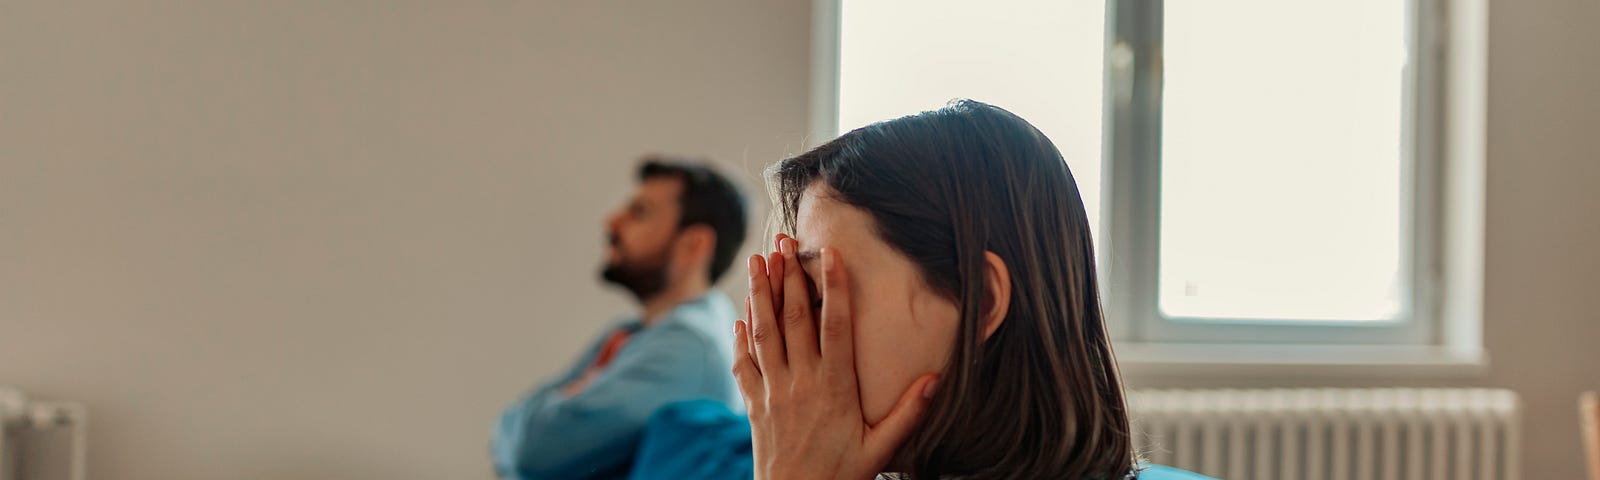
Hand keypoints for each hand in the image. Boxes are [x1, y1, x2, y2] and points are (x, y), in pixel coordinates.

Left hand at [732, 236, 939, 479]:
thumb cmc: (840, 477)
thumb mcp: (880, 450)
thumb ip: (907, 413)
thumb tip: (935, 379)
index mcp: (835, 388)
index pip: (835, 327)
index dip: (833, 287)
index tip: (830, 254)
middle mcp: (801, 382)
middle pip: (794, 319)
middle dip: (789, 276)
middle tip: (784, 241)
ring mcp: (773, 391)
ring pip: (764, 333)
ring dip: (760, 294)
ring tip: (758, 260)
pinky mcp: (754, 405)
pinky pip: (743, 364)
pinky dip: (740, 337)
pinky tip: (741, 315)